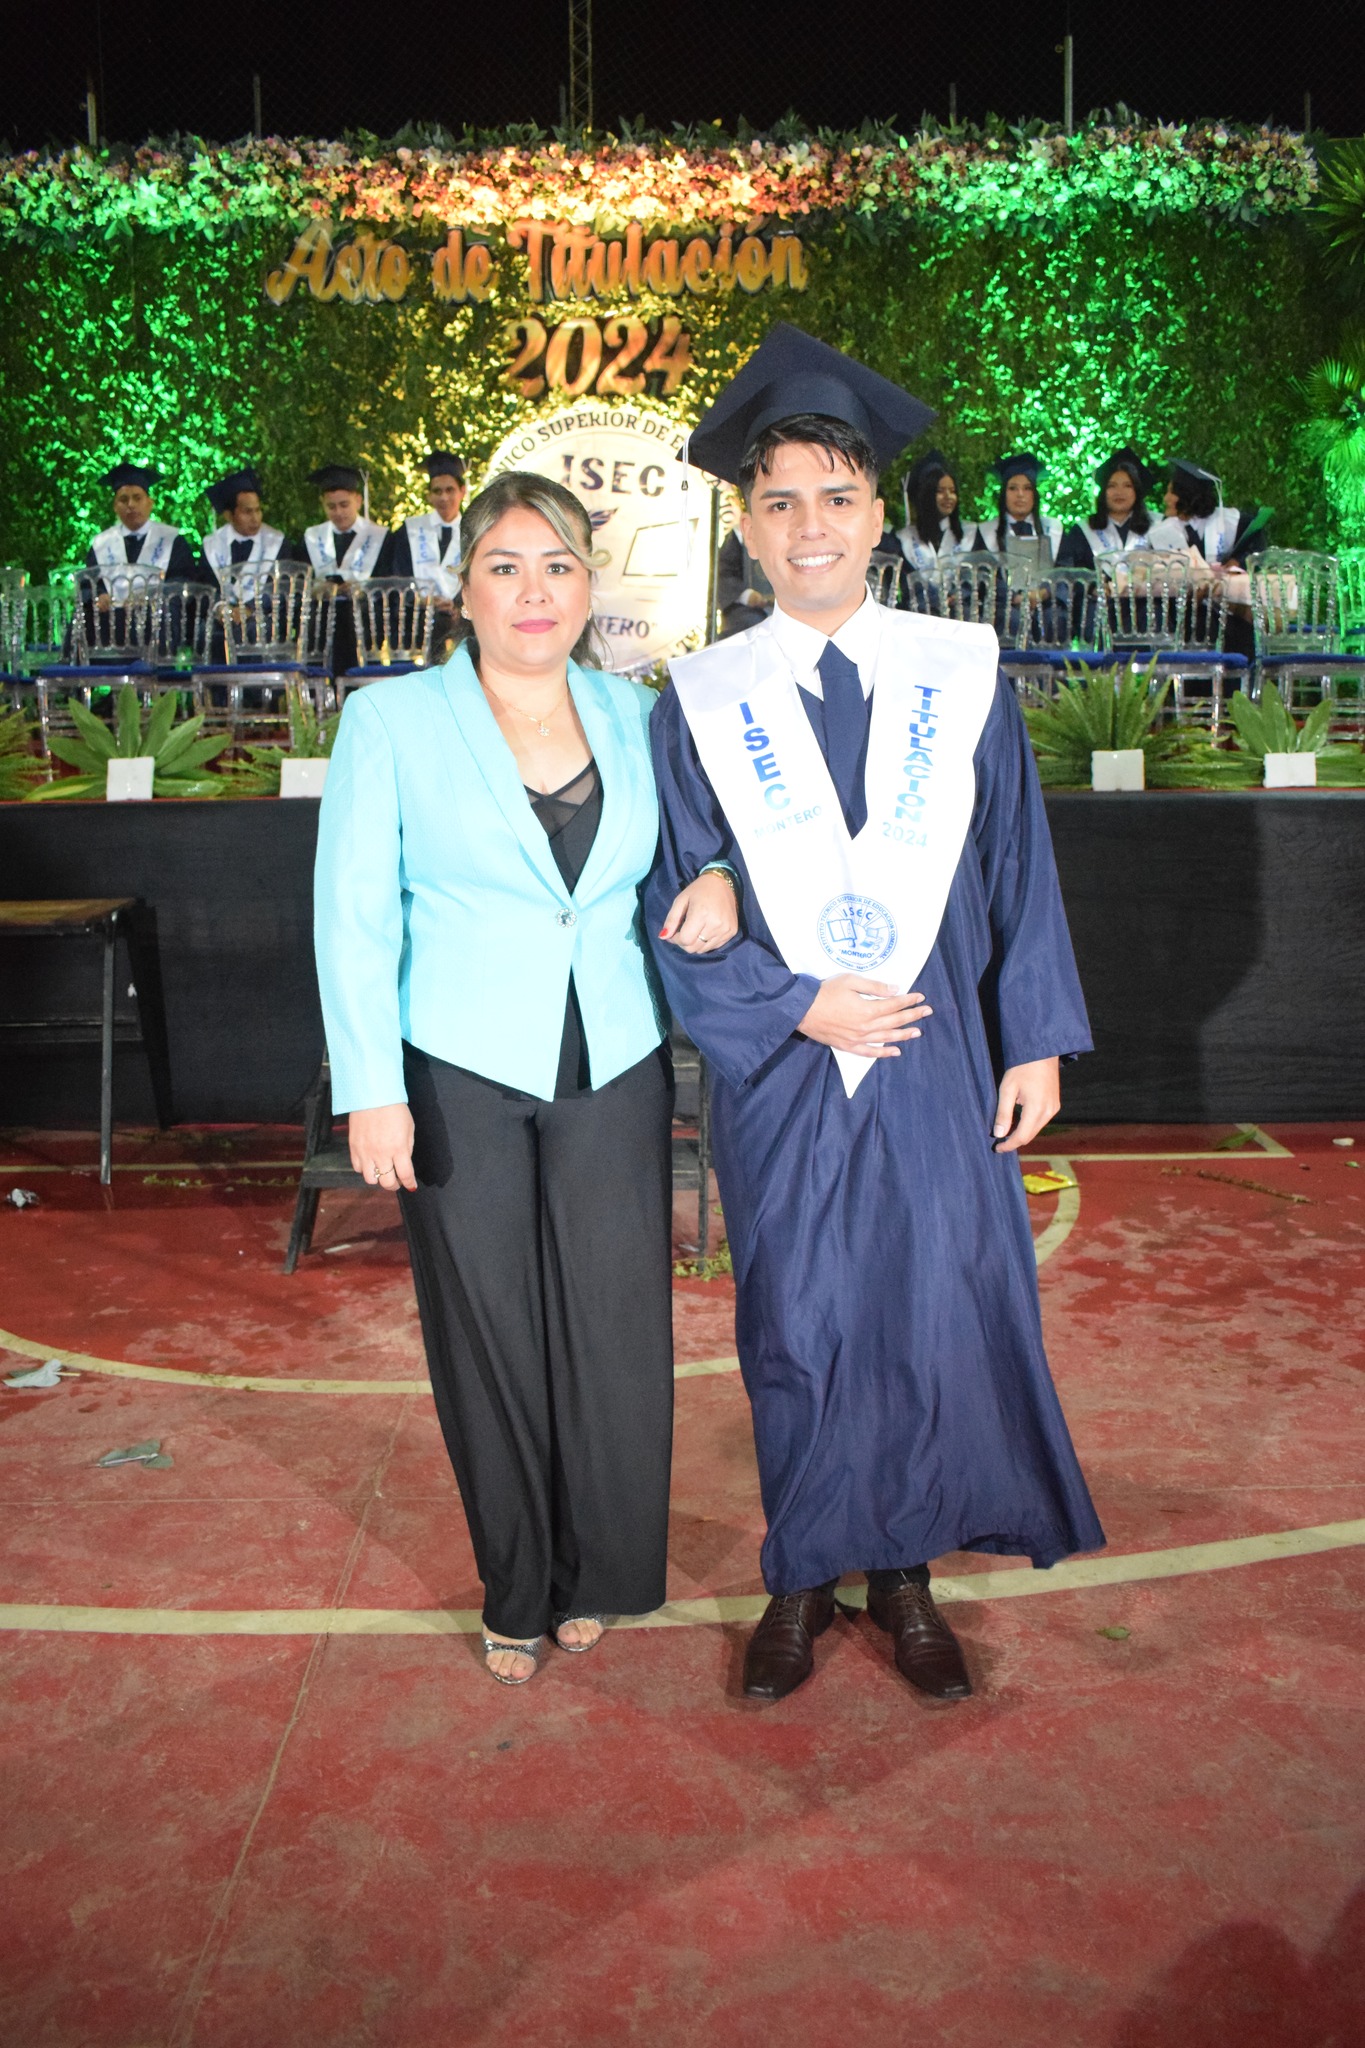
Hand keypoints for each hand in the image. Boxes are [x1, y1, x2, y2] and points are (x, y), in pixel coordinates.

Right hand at [347, 1103, 416, 1190]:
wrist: (372, 1096)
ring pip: (370, 1179)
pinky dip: (365, 1169)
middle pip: (386, 1182)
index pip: (405, 1175)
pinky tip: (370, 1163)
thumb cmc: (394, 1109)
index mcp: (399, 1148)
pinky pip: (358, 1168)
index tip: (411, 1186)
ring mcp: (365, 1152)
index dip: (409, 1183)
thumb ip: (407, 1148)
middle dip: (394, 1185)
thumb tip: (404, 1164)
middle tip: (397, 1181)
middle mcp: (381, 1154)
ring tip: (382, 1172)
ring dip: (378, 1179)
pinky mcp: (354, 1148)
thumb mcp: (409, 1128)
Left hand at [658, 870, 739, 953]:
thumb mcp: (680, 900)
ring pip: (703, 950)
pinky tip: (705, 930)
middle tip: (683, 931)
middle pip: (693, 948)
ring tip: (695, 930)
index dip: (676, 939)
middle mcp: (715, 924)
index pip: (685, 940)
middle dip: (684, 943)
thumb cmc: (698, 890)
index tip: (674, 932)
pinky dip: (706, 943)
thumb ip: (671, 920)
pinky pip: (714, 947)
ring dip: (695, 943)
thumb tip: (663, 937)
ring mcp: (726, 930)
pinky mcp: (732, 932)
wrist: (723, 882)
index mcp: (701, 914)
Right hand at [797, 976, 931, 1057]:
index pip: (894, 1004)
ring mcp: (857, 1039)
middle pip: (894, 1022)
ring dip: (904, 1035)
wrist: (802, 1010)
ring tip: (917, 1032)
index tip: (921, 997)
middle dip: (912, 1016)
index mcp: (867, 1009)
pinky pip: (869, 1052)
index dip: (909, 1000)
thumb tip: (895, 989)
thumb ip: (874, 986)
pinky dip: (883, 1053)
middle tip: (927, 1012)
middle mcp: (866, 1026)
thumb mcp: (850, 981)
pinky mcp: (848, 1046)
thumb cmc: (825, 992)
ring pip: (886, 1038)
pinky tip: (895, 1052)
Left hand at [992, 1057, 1060, 1152]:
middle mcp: (1048, 1112)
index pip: (1022, 1137)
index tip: (997, 1149)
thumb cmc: (1022, 1067)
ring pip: (1036, 1129)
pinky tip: (1018, 1122)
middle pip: (1030, 1136)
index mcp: (1036, 1109)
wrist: (1042, 1051)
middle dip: (1015, 1142)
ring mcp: (1054, 1108)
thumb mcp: (1007, 1089)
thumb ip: (1003, 1113)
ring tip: (1006, 1133)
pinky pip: (1041, 1121)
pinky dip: (1030, 1125)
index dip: (1008, 1145)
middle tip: (999, 1143)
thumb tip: (999, 1134)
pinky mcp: (1055, 1104)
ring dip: (1022, 1133)